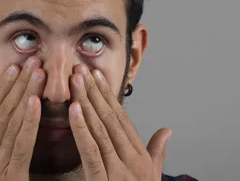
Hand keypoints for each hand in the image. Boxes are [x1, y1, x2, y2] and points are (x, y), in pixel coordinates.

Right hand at [0, 57, 45, 180]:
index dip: (2, 89)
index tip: (13, 68)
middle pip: (3, 112)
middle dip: (18, 85)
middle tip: (32, 62)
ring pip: (12, 123)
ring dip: (26, 95)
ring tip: (38, 74)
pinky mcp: (11, 175)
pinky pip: (21, 144)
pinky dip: (29, 122)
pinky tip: (36, 104)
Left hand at [69, 64, 171, 180]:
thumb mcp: (152, 175)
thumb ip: (158, 152)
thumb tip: (166, 130)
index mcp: (140, 156)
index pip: (122, 119)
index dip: (108, 95)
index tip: (97, 75)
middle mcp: (130, 159)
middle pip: (110, 118)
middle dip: (94, 91)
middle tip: (81, 69)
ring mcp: (117, 170)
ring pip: (99, 129)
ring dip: (86, 101)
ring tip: (76, 80)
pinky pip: (90, 151)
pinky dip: (81, 129)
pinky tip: (73, 109)